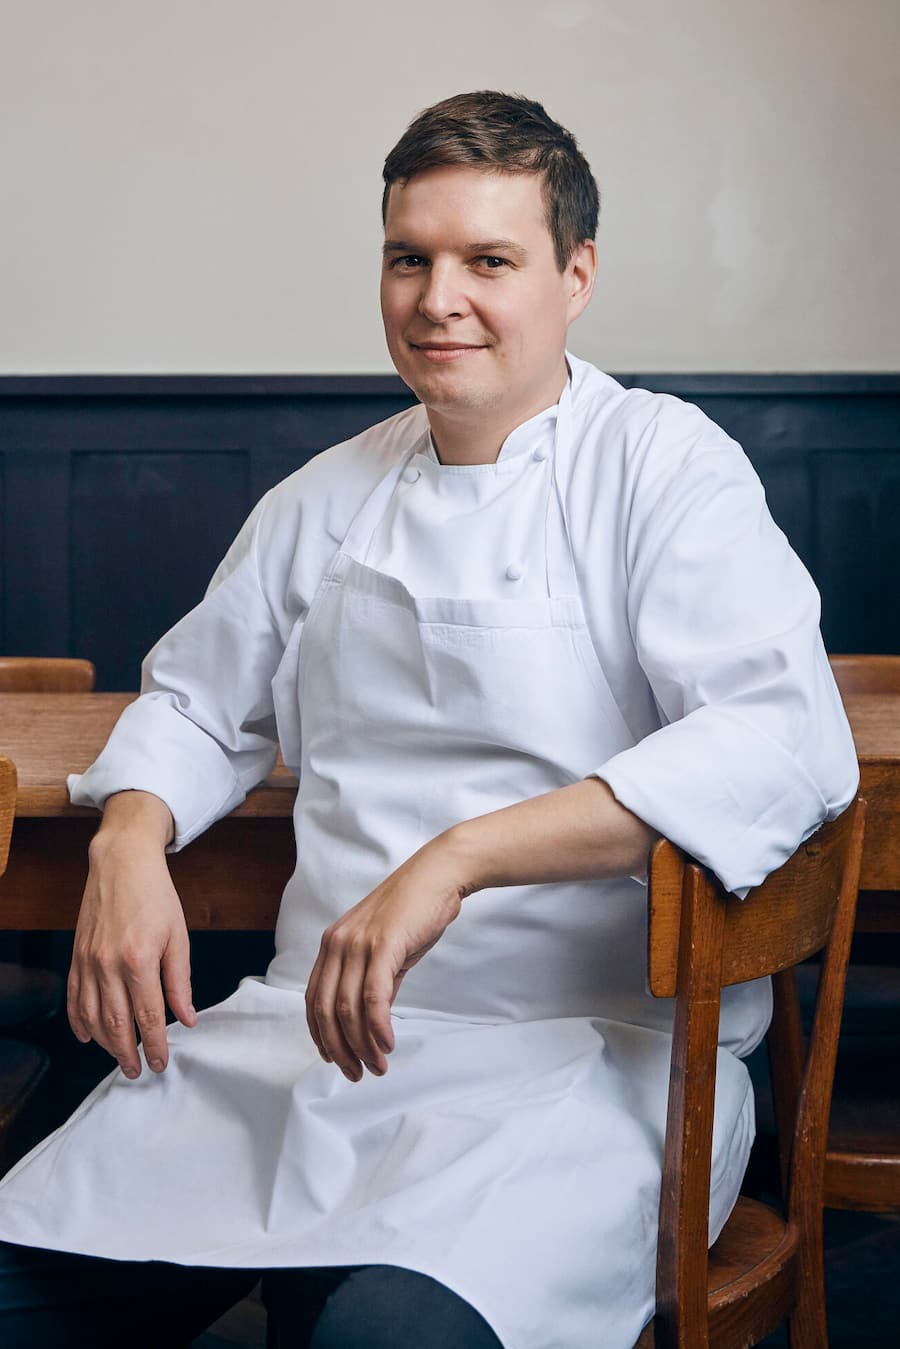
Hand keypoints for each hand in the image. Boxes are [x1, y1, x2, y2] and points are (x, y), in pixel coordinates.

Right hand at [67, 792, 195, 1077]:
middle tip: (139, 1071)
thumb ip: (180, 981)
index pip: (148, 1018)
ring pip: (92, 1017)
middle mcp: (108, 966)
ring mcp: (88, 962)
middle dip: (128, 1054)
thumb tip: (186, 1019)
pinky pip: (73, 998)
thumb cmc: (155, 896)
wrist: (121, 862)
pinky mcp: (76, 956)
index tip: (162, 1063)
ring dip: (105, 1044)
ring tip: (120, 1058)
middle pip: (116, 1025)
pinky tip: (87, 1036)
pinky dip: (79, 1021)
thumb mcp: (178, 936)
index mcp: (139, 961)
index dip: (155, 1045)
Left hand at [305, 839, 465, 1081]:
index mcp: (332, 944)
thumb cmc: (414, 910)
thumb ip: (373, 981)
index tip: (335, 1059)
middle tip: (356, 1074)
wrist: (438, 875)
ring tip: (377, 1065)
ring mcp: (358, 944)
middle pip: (326, 1011)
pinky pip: (373, 998)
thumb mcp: (384, 948)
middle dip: (339, 1050)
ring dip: (362, 1046)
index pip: (314, 999)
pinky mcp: (383, 946)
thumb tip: (371, 1020)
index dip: (320, 1035)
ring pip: (348, 1010)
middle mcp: (337, 944)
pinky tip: (388, 1043)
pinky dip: (378, 1027)